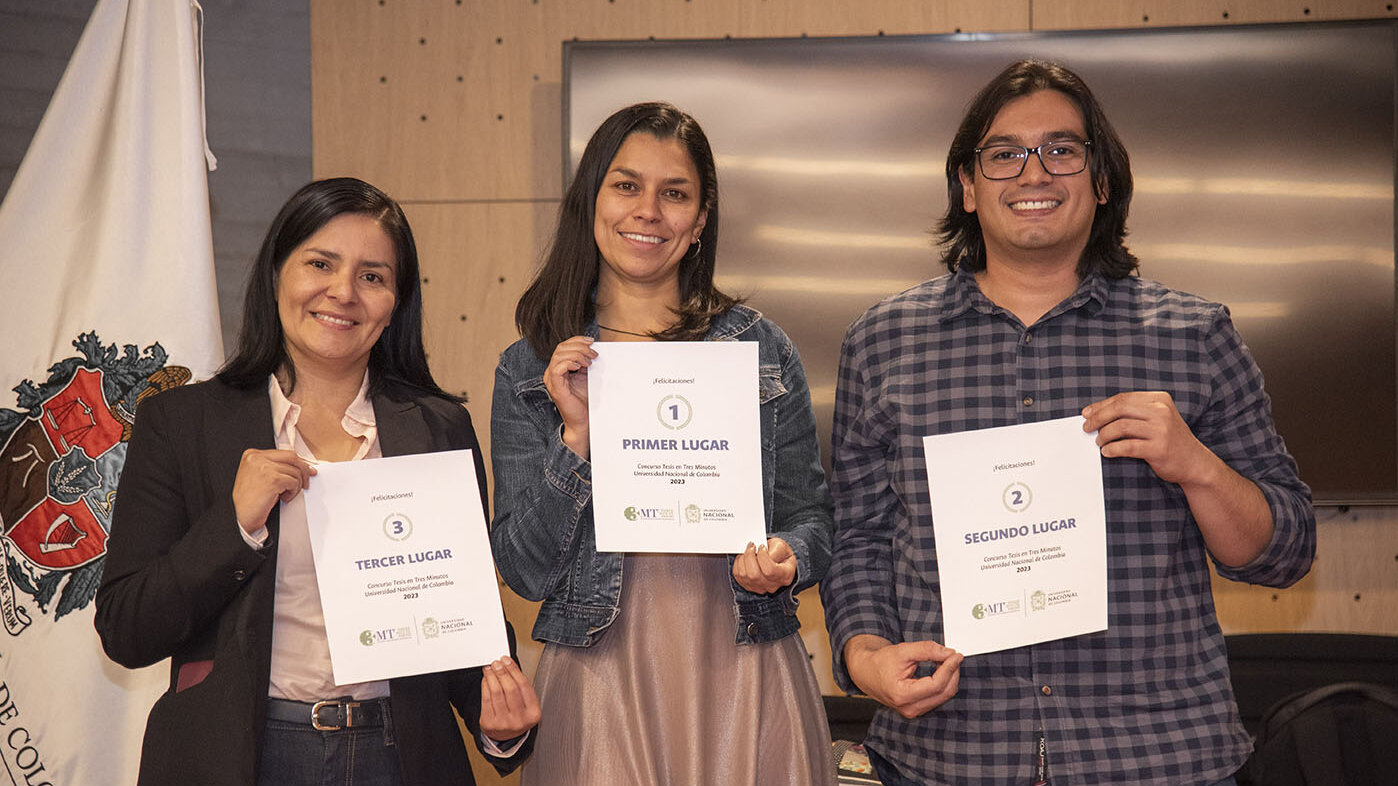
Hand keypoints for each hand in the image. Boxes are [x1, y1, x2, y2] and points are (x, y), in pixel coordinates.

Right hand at [231, 448, 314, 533]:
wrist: (242, 517)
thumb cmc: (250, 500)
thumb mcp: (260, 476)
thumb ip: (274, 466)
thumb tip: (300, 465)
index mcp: (252, 455)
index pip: (284, 453)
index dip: (299, 462)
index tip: (307, 469)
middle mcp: (257, 458)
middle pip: (292, 457)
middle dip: (304, 470)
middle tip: (306, 482)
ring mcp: (264, 467)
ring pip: (295, 471)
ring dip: (295, 486)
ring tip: (285, 495)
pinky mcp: (272, 479)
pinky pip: (294, 482)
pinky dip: (292, 492)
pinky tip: (283, 498)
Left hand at [479, 656, 540, 741]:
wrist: (506, 736)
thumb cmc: (518, 716)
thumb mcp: (527, 704)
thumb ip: (521, 686)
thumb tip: (508, 664)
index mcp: (533, 713)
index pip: (524, 685)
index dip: (514, 670)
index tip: (507, 660)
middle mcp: (520, 720)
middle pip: (510, 688)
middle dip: (502, 672)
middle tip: (497, 663)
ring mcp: (504, 723)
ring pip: (496, 693)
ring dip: (492, 677)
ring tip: (490, 669)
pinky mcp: (490, 723)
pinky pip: (486, 699)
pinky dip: (485, 686)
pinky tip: (486, 679)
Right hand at [543, 336, 596, 457]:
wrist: (583, 420)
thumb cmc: (584, 400)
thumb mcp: (587, 376)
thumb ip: (586, 362)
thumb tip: (593, 349)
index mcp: (558, 368)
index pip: (563, 346)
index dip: (577, 340)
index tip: (592, 341)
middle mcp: (552, 372)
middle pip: (560, 348)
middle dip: (579, 347)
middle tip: (593, 353)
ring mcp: (552, 380)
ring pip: (559, 356)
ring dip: (577, 354)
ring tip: (589, 361)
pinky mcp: (555, 387)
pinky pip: (557, 368)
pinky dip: (569, 363)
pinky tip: (579, 366)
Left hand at [732, 537, 796, 593]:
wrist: (775, 558)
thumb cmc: (779, 552)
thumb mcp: (781, 546)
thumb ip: (772, 550)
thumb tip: (759, 554)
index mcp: (785, 575)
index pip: (770, 570)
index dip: (763, 556)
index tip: (762, 546)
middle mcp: (773, 585)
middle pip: (754, 575)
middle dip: (749, 557)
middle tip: (751, 546)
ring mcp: (761, 588)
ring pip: (744, 576)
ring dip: (742, 559)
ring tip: (747, 550)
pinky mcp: (749, 587)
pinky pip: (738, 576)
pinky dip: (738, 564)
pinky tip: (744, 557)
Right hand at [845, 634, 961, 718]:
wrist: (866, 673)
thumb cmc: (880, 663)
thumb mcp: (902, 651)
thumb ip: (926, 650)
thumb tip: (948, 653)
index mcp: (902, 695)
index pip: (936, 684)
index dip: (949, 668)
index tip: (956, 655)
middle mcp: (909, 708)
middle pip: (943, 692)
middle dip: (952, 672)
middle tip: (953, 655)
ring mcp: (913, 711)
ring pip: (943, 696)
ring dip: (949, 678)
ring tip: (945, 660)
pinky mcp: (917, 709)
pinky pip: (938, 698)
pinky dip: (943, 683)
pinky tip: (941, 670)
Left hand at [1081, 391, 1213, 485]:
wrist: (1194, 462)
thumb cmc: (1169, 439)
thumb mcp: (1157, 418)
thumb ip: (1133, 412)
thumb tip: (1095, 413)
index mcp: (1159, 400)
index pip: (1123, 398)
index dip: (1101, 406)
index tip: (1086, 414)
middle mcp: (1161, 412)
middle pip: (1120, 408)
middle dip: (1098, 418)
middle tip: (1087, 427)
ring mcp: (1161, 430)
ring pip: (1121, 427)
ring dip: (1104, 435)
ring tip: (1099, 442)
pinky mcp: (1159, 449)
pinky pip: (1127, 446)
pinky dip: (1112, 449)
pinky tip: (1107, 452)